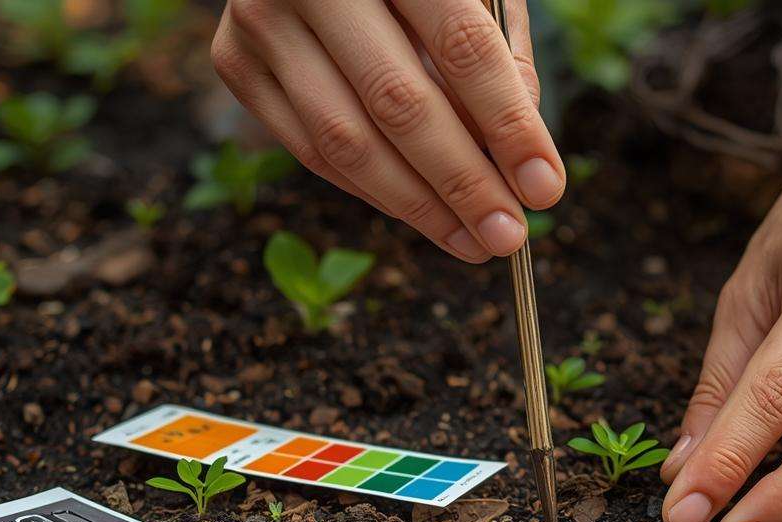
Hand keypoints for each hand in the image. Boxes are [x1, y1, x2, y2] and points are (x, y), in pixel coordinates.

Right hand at [211, 0, 563, 261]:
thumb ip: (499, 55)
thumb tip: (516, 156)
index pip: (462, 46)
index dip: (508, 125)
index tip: (546, 188)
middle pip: (399, 103)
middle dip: (464, 183)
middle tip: (510, 234)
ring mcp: (262, 21)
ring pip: (347, 141)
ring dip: (419, 207)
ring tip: (473, 241)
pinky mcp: (235, 62)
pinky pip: (312, 150)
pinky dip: (372, 191)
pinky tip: (424, 215)